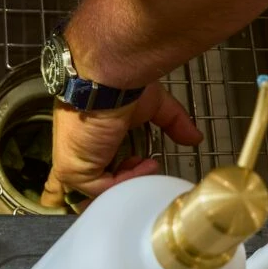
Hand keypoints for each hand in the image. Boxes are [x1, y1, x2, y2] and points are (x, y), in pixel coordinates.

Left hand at [41, 83, 203, 206]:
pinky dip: (126, 182)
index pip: (91, 166)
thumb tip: (195, 137)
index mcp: (87, 136)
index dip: (113, 174)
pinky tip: (145, 165)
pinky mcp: (73, 169)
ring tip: (149, 167)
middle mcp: (76, 150)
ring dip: (127, 183)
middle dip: (119, 184)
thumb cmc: (122, 83)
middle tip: (146, 168)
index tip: (140, 162)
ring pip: (97, 189)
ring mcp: (72, 161)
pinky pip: (101, 189)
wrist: (108, 79)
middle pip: (91, 184)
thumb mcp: (153, 106)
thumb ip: (172, 122)